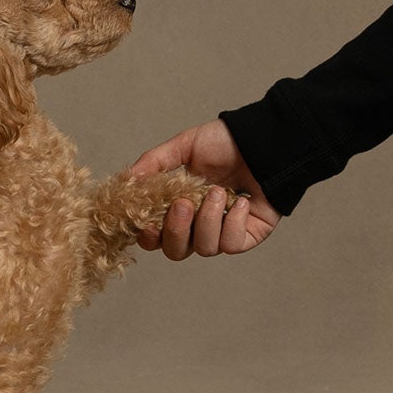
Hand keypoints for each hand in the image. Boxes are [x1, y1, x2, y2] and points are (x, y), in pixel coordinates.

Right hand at [128, 118, 279, 259]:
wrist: (264, 141)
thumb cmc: (226, 143)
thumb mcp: (186, 146)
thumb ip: (155, 162)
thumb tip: (128, 180)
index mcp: (180, 207)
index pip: (156, 236)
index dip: (148, 237)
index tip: (147, 223)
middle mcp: (199, 225)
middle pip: (176, 251)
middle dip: (177, 231)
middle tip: (184, 204)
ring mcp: (224, 232)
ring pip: (205, 249)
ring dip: (209, 220)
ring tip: (220, 191)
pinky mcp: (248, 236)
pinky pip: (232, 245)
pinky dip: (234, 223)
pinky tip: (242, 201)